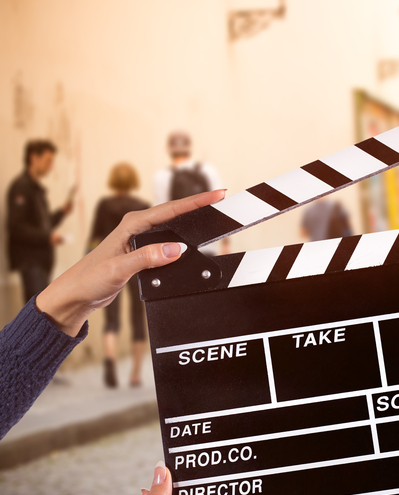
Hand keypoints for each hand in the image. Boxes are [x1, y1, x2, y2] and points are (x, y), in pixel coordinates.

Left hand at [35, 189, 225, 335]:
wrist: (77, 295)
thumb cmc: (89, 279)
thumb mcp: (118, 269)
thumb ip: (146, 258)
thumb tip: (175, 249)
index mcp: (131, 224)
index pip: (170, 210)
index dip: (196, 202)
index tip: (217, 195)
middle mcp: (137, 228)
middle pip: (176, 213)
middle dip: (200, 205)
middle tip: (222, 199)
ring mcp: (141, 239)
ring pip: (174, 227)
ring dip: (193, 223)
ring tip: (215, 216)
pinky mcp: (144, 252)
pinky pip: (170, 243)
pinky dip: (185, 241)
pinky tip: (195, 244)